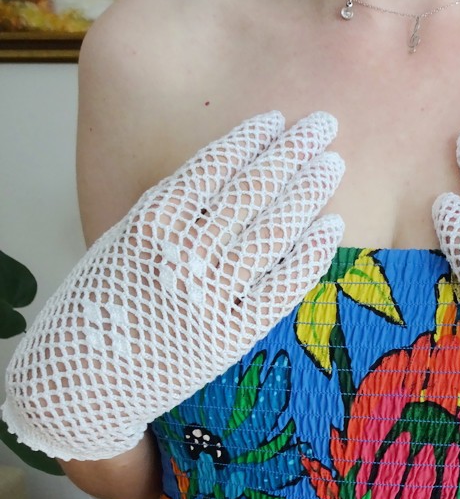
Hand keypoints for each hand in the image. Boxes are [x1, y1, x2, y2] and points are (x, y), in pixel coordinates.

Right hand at [3, 111, 344, 459]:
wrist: (86, 379)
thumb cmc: (102, 305)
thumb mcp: (123, 242)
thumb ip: (170, 213)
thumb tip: (226, 180)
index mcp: (150, 219)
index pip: (213, 166)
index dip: (252, 139)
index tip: (278, 119)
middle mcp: (184, 250)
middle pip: (252, 190)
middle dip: (293, 152)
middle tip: (324, 125)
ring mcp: (212, 292)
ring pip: (272, 230)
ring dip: (308, 192)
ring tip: (333, 164)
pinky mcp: (233, 332)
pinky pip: (282, 286)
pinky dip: (309, 253)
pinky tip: (332, 225)